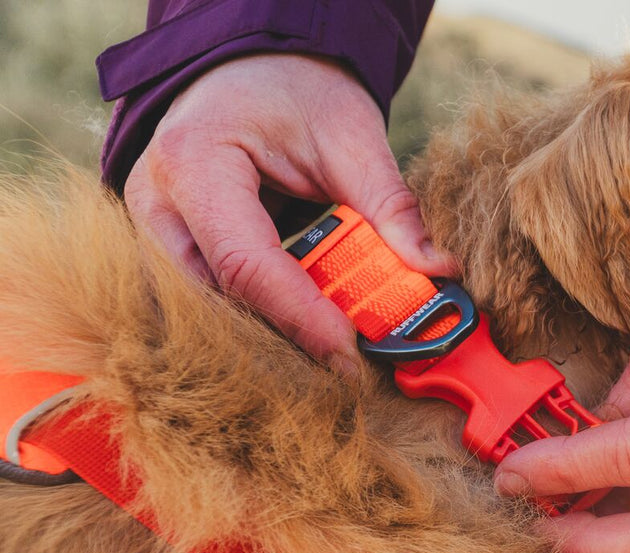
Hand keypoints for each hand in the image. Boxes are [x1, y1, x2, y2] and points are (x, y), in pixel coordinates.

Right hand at [124, 53, 455, 365]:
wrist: (255, 70)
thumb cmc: (296, 92)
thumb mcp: (352, 137)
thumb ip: (390, 206)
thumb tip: (438, 271)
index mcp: (195, 162)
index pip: (246, 264)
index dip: (301, 317)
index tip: (352, 355)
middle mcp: (157, 203)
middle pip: (216, 302)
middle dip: (285, 341)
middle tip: (352, 368)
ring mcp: (153, 231)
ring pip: (205, 314)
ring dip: (270, 338)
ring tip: (335, 352)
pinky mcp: (167, 251)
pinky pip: (207, 305)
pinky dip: (259, 321)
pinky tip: (306, 333)